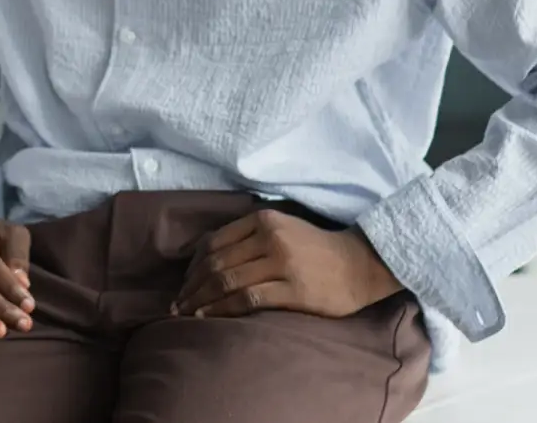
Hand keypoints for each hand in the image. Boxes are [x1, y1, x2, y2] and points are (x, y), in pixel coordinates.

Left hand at [172, 209, 403, 318]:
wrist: (359, 265)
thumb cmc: (316, 249)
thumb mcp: (282, 228)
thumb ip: (248, 236)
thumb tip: (207, 256)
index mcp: (262, 220)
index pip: (214, 242)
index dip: (192, 266)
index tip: (183, 284)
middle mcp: (269, 238)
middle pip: (216, 263)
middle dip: (191, 286)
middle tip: (176, 303)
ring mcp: (281, 263)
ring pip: (227, 281)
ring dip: (201, 299)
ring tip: (186, 313)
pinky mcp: (293, 289)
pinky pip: (247, 299)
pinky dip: (222, 309)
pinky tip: (208, 317)